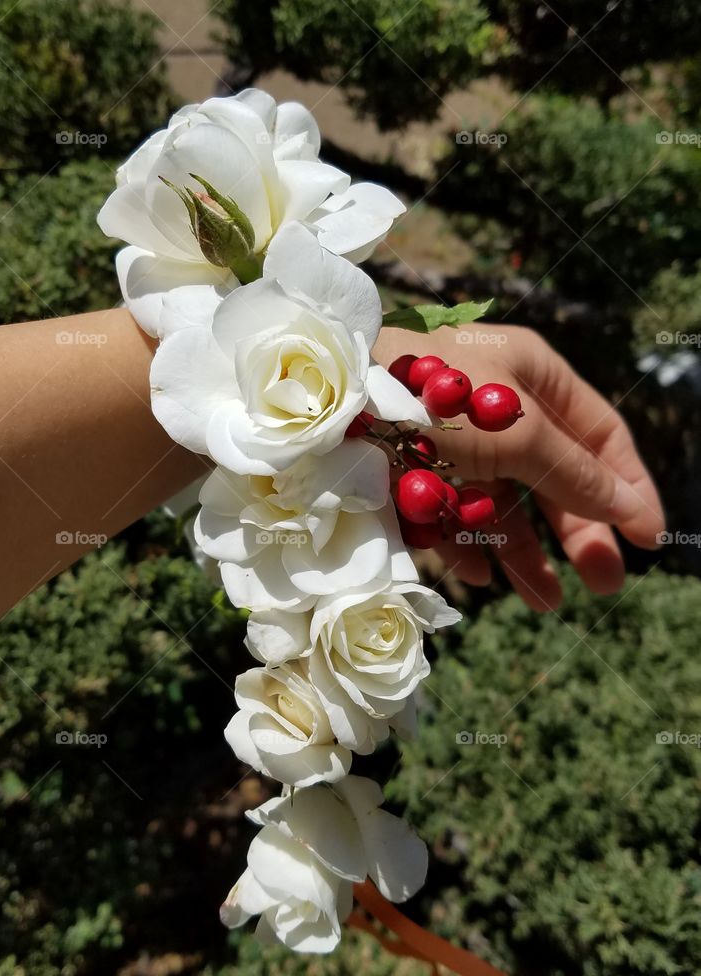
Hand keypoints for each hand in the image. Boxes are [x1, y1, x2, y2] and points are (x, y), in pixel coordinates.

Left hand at [373, 324, 664, 610]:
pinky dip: (468, 546)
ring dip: (527, 552)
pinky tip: (478, 577)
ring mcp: (452, 440)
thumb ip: (576, 473)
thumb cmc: (433, 403)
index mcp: (529, 373)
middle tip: (606, 583)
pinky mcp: (410, 472)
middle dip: (581, 529)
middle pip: (555, 474)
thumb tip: (629, 508)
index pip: (598, 432)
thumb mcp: (520, 435)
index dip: (627, 483)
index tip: (650, 538)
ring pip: (504, 502)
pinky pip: (451, 515)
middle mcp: (494, 404)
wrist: (325, 411)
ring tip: (546, 602)